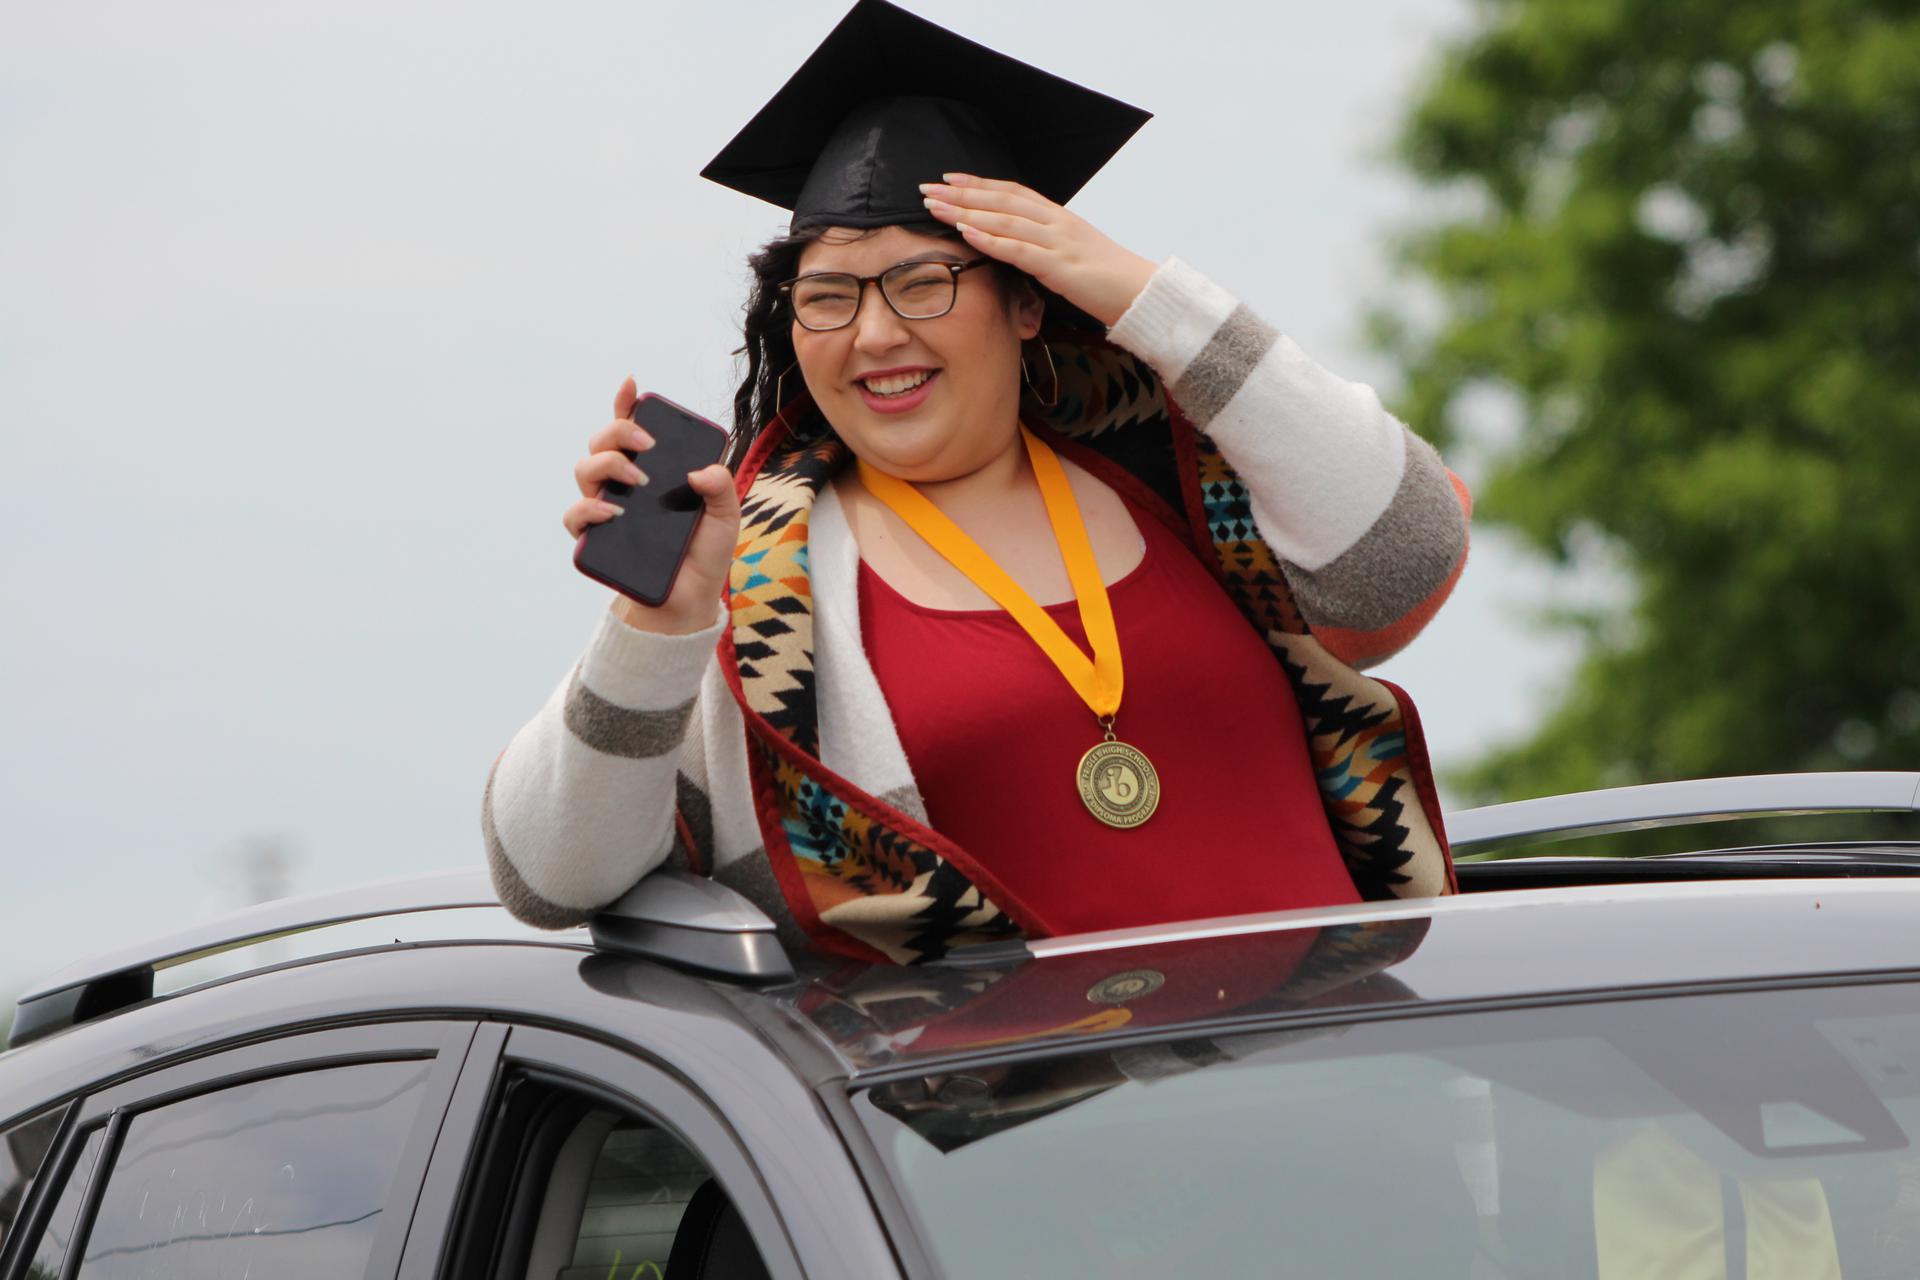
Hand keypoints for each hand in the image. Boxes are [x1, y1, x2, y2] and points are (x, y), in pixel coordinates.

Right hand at [565, 377, 740, 634]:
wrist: (690, 598)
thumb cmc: (703, 553)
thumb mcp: (725, 517)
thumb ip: (721, 488)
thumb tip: (701, 471)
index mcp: (652, 470)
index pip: (632, 428)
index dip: (626, 404)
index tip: (632, 385)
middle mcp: (624, 483)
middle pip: (603, 441)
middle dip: (620, 433)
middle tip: (648, 446)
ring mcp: (605, 508)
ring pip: (584, 469)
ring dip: (607, 465)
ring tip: (637, 481)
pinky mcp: (594, 539)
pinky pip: (575, 516)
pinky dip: (587, 509)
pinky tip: (611, 512)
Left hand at [918, 174, 1157, 326]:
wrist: (1141, 293)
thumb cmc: (1107, 279)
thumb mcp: (1072, 253)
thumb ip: (1046, 244)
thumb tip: (1019, 245)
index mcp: (1059, 217)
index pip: (1012, 192)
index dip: (979, 184)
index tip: (949, 179)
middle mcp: (1056, 222)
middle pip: (1001, 201)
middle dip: (961, 194)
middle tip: (926, 189)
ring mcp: (1058, 242)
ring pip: (1004, 220)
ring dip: (965, 212)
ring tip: (934, 208)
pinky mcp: (1059, 267)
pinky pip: (1018, 249)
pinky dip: (989, 239)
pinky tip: (966, 233)